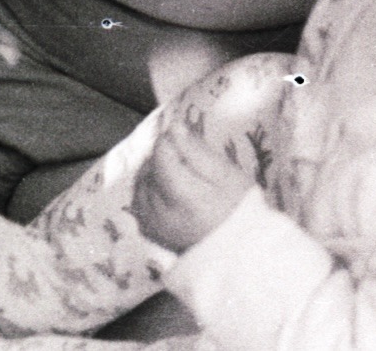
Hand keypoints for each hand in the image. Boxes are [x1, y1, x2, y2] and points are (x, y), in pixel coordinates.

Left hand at [132, 106, 253, 252]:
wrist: (234, 250)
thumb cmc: (237, 208)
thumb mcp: (226, 175)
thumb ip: (197, 151)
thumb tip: (173, 125)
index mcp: (184, 197)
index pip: (161, 153)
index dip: (172, 140)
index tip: (188, 140)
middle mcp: (161, 212)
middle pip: (148, 166)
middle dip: (163, 156)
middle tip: (189, 161)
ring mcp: (151, 224)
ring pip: (140, 182)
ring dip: (155, 171)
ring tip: (180, 175)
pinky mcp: (148, 230)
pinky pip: (137, 199)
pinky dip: (148, 189)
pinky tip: (167, 190)